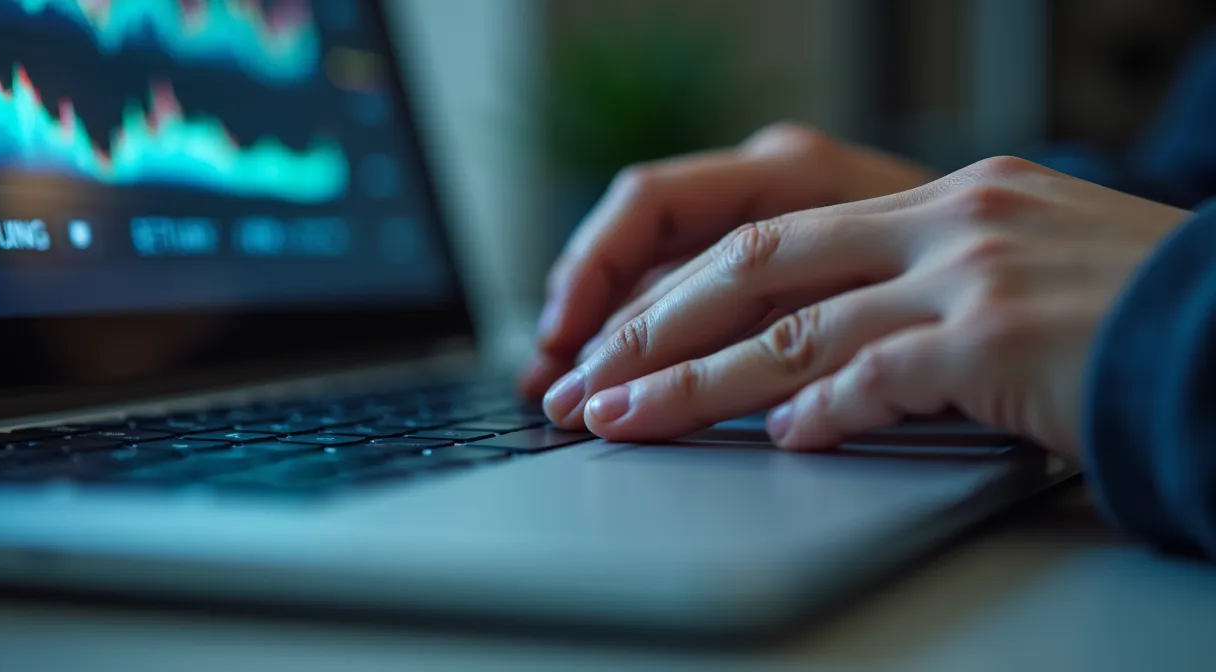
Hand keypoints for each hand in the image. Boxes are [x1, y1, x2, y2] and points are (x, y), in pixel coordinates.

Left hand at [542, 156, 1190, 456]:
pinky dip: (825, 410)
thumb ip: (913, 297)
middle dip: (658, 329)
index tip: (621, 343)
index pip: (775, 236)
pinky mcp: (1003, 339)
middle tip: (588, 382)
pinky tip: (783, 440)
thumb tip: (804, 374)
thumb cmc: (1127, 322)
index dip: (685, 292)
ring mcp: (974, 275)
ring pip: (797, 329)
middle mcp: (949, 219)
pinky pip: (883, 375)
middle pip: (757, 268)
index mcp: (943, 199)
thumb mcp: (1014, 274)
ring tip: (629, 423)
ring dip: (700, 383)